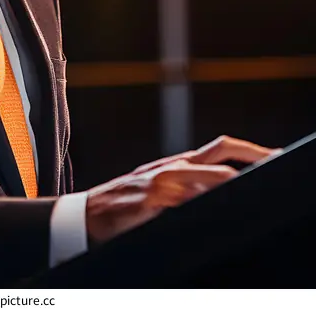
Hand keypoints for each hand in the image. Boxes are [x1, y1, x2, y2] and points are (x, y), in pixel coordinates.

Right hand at [86, 135, 280, 244]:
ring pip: (202, 174)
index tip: (273, 155)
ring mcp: (161, 183)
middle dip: (250, 154)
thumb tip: (224, 190)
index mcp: (179, 164)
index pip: (221, 148)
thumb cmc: (127, 203)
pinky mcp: (148, 201)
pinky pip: (178, 201)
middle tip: (273, 160)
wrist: (89, 214)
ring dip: (224, 180)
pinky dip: (195, 202)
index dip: (250, 150)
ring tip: (244, 184)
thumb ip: (188, 188)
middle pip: (218, 150)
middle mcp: (173, 168)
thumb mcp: (160, 190)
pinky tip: (207, 209)